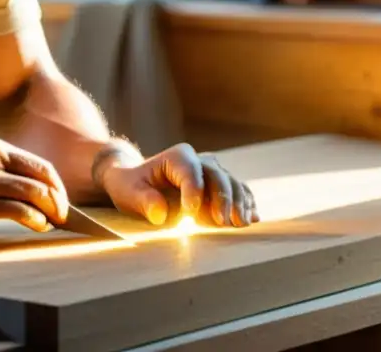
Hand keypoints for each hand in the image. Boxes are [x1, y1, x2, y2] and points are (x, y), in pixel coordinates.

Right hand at [0, 137, 68, 231]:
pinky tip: (38, 226)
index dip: (58, 186)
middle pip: (42, 181)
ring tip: (51, 222)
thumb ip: (6, 167)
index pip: (42, 167)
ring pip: (33, 194)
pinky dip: (34, 220)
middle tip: (63, 216)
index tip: (61, 201)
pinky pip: (16, 211)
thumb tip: (39, 190)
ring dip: (50, 211)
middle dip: (59, 201)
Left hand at [98, 142, 259, 227]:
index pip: (190, 172)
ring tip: (240, 223)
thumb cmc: (130, 186)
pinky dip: (246, 204)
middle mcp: (199, 160)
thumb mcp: (128, 192)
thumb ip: (143, 200)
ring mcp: (212, 172)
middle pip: (217, 176)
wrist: (137, 183)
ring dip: (239, 203)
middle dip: (223, 199)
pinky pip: (238, 191)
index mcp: (177, 157)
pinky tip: (252, 218)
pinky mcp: (219, 186)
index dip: (193, 192)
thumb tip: (160, 212)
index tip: (190, 214)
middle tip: (224, 222)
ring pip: (232, 183)